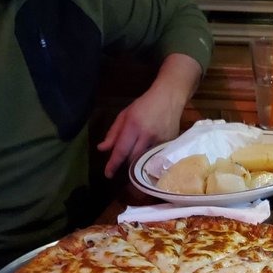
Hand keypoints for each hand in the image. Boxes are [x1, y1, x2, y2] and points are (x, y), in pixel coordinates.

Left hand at [97, 53, 201, 177]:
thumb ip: (113, 133)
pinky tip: (148, 159)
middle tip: (121, 170)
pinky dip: (150, 160)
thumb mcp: (125, 115)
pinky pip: (156, 158)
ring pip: (146, 161)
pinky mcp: (170, 145)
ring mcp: (160, 141)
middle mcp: (147, 135)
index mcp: (133, 126)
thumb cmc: (144, 105)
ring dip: (138, 165)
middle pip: (134, 159)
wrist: (169, 98)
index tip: (108, 174)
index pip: (121, 150)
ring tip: (134, 167)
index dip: (113, 164)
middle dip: (126, 166)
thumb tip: (102, 149)